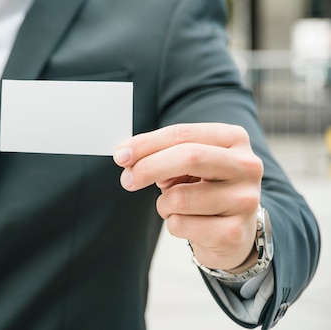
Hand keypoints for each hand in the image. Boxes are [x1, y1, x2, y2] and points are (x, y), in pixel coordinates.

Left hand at [113, 123, 263, 271]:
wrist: (233, 232)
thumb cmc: (203, 189)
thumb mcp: (186, 164)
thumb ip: (161, 154)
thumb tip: (126, 156)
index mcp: (233, 139)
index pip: (183, 134)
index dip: (146, 144)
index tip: (120, 155)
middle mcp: (247, 165)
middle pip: (189, 157)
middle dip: (149, 167)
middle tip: (127, 179)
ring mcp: (245, 200)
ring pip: (180, 197)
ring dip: (163, 204)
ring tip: (174, 206)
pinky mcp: (236, 232)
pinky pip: (182, 225)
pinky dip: (173, 224)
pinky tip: (189, 224)